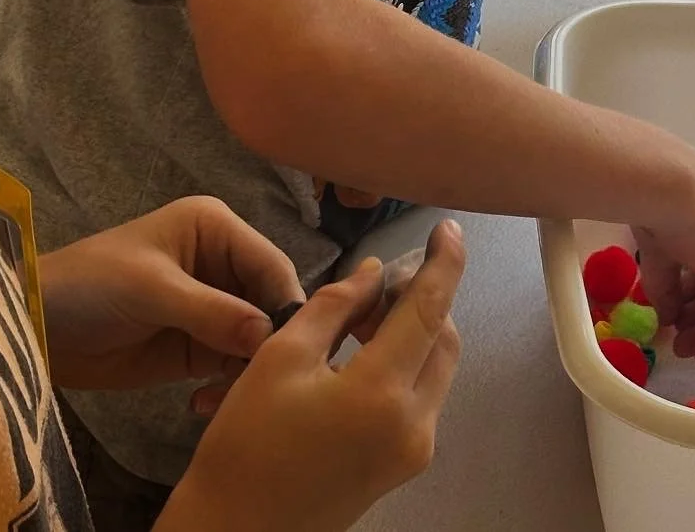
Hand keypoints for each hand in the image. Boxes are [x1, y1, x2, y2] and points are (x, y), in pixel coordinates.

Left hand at [39, 196, 302, 394]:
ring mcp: (212, 306)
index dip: (284, 301)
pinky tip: (200, 403)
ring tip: (223, 397)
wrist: (33, 329)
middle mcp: (223, 263)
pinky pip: (230, 364)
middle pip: (269, 302)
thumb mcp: (152, 291)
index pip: (270, 263)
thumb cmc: (91, 286)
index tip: (289, 345)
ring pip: (255, 337)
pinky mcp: (196, 345)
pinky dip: (225, 385)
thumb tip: (270, 334)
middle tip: (257, 379)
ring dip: (246, 368)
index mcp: (217, 229)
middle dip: (267, 340)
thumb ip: (214, 312)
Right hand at [160, 222, 464, 531]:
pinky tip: (365, 351)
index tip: (448, 228)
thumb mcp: (281, 357)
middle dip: (423, 298)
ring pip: (436, 368)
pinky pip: (421, 396)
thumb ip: (335, 305)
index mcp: (383, 394)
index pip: (430, 309)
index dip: (444, 262)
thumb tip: (375, 273)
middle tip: (382, 279)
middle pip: (442, 339)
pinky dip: (405, 362)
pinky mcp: (402, 466)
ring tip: (365, 313)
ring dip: (415, 330)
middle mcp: (414, 424)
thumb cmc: (246, 444)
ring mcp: (413, 450)